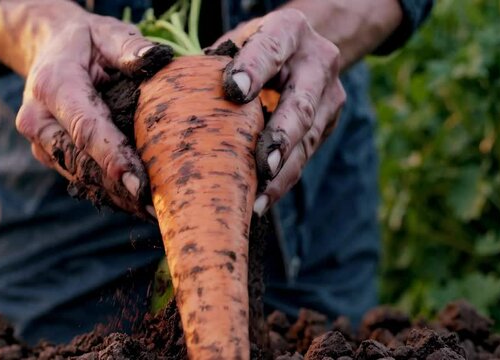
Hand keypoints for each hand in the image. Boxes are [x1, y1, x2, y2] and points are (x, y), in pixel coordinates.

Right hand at [0, 0, 169, 215]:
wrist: (47, 48)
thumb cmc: (84, 42)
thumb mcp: (106, 32)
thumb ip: (128, 46)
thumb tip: (155, 60)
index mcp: (53, 86)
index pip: (85, 129)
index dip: (112, 158)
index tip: (138, 185)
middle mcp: (38, 119)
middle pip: (82, 162)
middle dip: (118, 189)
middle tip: (156, 210)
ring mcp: (40, 141)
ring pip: (79, 176)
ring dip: (115, 197)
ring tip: (152, 213)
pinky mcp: (49, 154)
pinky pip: (78, 176)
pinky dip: (107, 191)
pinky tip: (135, 205)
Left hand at [214, 8, 345, 215]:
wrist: (300, 51)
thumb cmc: (251, 48)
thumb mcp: (236, 43)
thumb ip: (216, 65)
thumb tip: (171, 99)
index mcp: (289, 30)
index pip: (272, 47)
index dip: (254, 69)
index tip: (233, 92)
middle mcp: (317, 60)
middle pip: (301, 103)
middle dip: (281, 136)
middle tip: (262, 164)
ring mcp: (329, 95)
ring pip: (308, 139)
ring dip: (281, 173)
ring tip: (258, 198)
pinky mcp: (329, 123)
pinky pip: (305, 158)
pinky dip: (281, 182)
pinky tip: (260, 202)